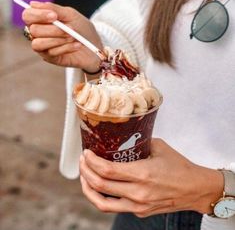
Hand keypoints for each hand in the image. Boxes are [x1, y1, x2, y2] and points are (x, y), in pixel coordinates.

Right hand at [22, 1, 102, 71]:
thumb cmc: (83, 31)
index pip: (28, 15)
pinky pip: (51, 53)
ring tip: (73, 37)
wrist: (95, 49)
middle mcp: (40, 34)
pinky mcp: (51, 59)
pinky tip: (77, 45)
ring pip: (38, 43)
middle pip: (33, 30)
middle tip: (69, 29)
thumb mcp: (71, 16)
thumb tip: (33, 4)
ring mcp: (44, 48)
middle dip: (53, 29)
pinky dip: (65, 48)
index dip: (38, 14)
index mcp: (42, 20)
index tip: (54, 16)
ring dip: (57, 39)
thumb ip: (54, 9)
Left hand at [79, 138, 223, 216]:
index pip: (107, 170)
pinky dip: (102, 196)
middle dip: (85, 171)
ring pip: (102, 203)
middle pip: (100, 186)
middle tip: (83, 161)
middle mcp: (138, 193)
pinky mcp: (140, 211)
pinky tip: (101, 186)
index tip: (86, 153)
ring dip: (88, 189)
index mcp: (142, 174)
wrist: (195, 189)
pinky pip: (114, 206)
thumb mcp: (158, 147)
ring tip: (85, 177)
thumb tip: (122, 140)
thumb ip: (138, 144)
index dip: (91, 161)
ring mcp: (138, 205)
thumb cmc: (179, 166)